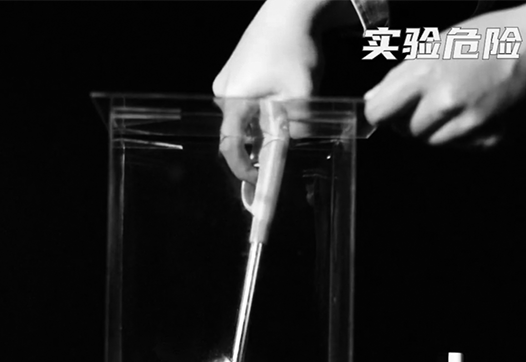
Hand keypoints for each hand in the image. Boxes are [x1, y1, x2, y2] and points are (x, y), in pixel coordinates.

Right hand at [213, 0, 356, 183]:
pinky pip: (248, 100)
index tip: (258, 181)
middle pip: (240, 131)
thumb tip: (290, 148)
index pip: (230, 145)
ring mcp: (228, 79)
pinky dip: (265, 105)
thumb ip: (294, 127)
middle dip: (262, 140)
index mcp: (234, 98)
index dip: (242, 168)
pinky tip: (283, 90)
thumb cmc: (294, 49)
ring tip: (292, 102)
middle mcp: (223, 91)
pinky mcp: (236, 71)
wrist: (290, 11)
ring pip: (247, 116)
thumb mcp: (301, 94)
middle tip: (288, 138)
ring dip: (267, 120)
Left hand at [364, 0, 525, 148]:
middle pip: (405, 131)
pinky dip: (462, 134)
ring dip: (437, 128)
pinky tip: (477, 110)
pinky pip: (459, 147)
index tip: (390, 107)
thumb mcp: (438, 43)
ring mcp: (469, 126)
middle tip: (432, 99)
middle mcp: (446, 103)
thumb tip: (374, 99)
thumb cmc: (491, 38)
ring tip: (459, 102)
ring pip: (431, 142)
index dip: (382, 110)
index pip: (378, 112)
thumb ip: (402, 74)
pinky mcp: (488, 141)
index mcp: (427, 73)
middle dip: (412, 118)